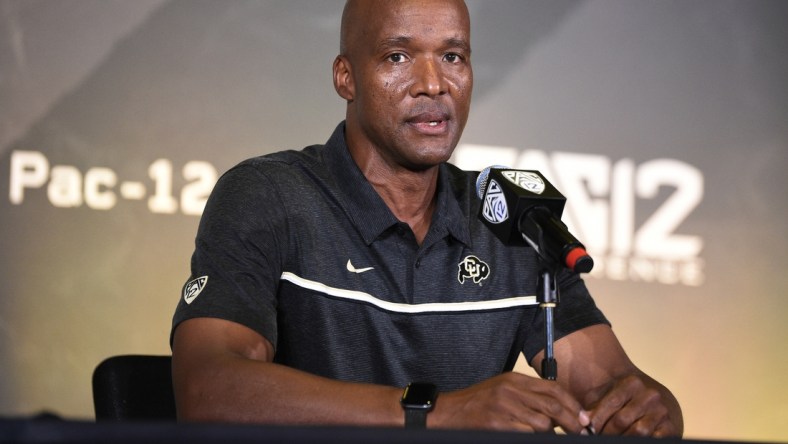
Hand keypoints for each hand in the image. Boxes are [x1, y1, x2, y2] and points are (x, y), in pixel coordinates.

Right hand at [430, 372, 590, 433]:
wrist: (449, 412)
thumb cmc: (476, 404)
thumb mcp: (502, 390)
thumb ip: (527, 395)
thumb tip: (557, 408)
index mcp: (513, 380)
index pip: (552, 387)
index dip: (572, 403)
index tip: (583, 416)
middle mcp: (510, 391)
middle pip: (552, 404)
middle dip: (571, 420)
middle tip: (580, 431)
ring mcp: (504, 407)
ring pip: (543, 423)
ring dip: (550, 432)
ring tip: (548, 435)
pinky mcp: (498, 424)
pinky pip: (528, 433)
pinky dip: (533, 437)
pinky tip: (530, 436)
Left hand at [588, 373, 681, 436]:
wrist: (657, 404)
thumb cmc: (626, 400)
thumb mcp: (610, 396)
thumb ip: (596, 406)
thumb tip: (583, 421)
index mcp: (633, 382)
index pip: (611, 402)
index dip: (596, 418)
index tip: (586, 428)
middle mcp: (650, 394)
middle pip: (622, 420)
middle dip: (606, 432)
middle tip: (596, 437)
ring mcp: (662, 411)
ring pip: (638, 432)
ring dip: (621, 438)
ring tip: (609, 439)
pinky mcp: (672, 427)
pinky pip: (653, 439)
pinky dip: (638, 441)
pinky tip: (629, 440)